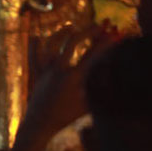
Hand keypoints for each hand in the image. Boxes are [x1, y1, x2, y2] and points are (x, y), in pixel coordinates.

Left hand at [14, 26, 112, 150]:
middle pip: (72, 42)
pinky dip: (35, 45)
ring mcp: (45, 70)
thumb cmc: (66, 117)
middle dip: (87, 31)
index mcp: (73, 77)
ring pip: (51, 44)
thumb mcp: (87, 104)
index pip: (93, 55)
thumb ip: (99, 91)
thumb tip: (117, 82)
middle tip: (98, 25)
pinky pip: (34, 56)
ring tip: (71, 27)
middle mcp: (58, 69)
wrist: (39, 125)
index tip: (115, 35)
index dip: (105, 43)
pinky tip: (37, 36)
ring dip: (61, 33)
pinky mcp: (36, 74)